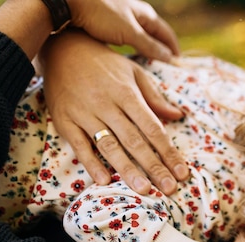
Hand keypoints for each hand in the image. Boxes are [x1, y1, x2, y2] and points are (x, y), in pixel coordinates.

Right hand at [38, 31, 188, 193]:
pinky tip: (104, 181)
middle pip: (135, 141)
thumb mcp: (134, 73)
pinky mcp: (65, 120)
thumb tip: (178, 115)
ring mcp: (84, 114)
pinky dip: (91, 163)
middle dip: (153, 167)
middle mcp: (107, 105)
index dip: (168, 152)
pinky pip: (79, 145)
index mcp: (127, 93)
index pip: (153, 128)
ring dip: (127, 170)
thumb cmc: (105, 64)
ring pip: (109, 146)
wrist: (62, 47)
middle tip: (169, 188)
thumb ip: (155, 97)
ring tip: (143, 190)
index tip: (182, 172)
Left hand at [67, 0, 179, 61]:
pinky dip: (130, 46)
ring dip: (145, 47)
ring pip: (139, 34)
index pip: (167, 33)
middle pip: (154, 33)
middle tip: (164, 65)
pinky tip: (125, 54)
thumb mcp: (129, 33)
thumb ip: (149, 46)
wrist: (69, 1)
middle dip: (161, 48)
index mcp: (144, 13)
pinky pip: (124, 35)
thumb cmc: (100, 14)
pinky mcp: (105, 19)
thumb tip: (169, 58)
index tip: (177, 65)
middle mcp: (134, 11)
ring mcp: (120, 14)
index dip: (174, 49)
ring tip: (146, 62)